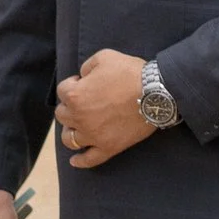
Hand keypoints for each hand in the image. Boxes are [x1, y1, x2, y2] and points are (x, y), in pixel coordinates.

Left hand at [55, 48, 159, 168]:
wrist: (155, 92)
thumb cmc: (130, 72)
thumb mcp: (105, 56)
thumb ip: (87, 66)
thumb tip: (83, 76)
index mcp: (75, 95)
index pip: (63, 90)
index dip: (73, 84)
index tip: (84, 82)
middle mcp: (79, 117)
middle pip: (62, 115)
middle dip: (70, 106)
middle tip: (85, 102)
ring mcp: (93, 135)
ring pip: (70, 139)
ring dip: (71, 132)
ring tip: (78, 128)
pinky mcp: (108, 147)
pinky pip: (89, 159)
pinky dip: (80, 161)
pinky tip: (75, 160)